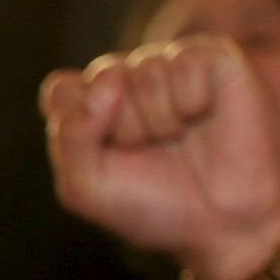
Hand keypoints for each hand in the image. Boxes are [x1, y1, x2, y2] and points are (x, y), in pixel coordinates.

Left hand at [43, 39, 279, 279]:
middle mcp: (126, 80)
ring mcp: (167, 66)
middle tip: (146, 150)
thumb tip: (106, 87)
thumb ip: (70, 138)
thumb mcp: (86, 188)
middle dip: (122, 126)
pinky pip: (185, 62)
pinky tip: (202, 116)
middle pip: (101, 77)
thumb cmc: (148, 203)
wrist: (218, 222)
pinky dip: (190, 101)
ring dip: (159, 119)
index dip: (79, 125)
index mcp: (89, 107)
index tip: (103, 157)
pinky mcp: (211, 57)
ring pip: (145, 69)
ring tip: (176, 138)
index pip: (60, 91)